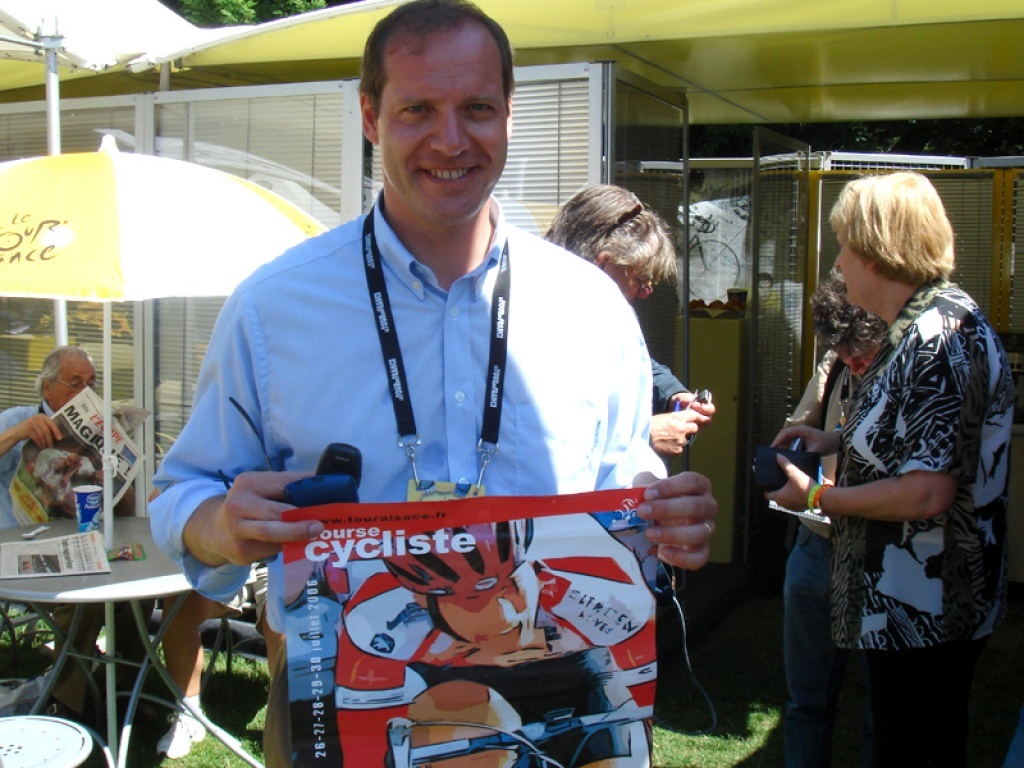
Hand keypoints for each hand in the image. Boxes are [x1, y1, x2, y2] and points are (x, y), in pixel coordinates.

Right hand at [11, 414, 62, 449]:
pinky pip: (37, 438)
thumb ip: (47, 426)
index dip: (56, 431)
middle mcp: (37, 418)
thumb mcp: (39, 425)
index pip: (52, 424)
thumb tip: (59, 435)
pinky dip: (40, 443)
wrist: (16, 432)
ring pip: (42, 435)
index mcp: (42, 416)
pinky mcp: (28, 430)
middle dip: (50, 439)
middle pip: (47, 430)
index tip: (59, 438)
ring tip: (46, 447)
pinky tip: (41, 446)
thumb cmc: (31, 429)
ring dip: (45, 442)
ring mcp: (32, 423)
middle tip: (52, 446)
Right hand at [182, 470, 324, 567]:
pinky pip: (269, 549)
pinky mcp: (240, 551)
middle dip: (301, 517)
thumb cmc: (248, 506)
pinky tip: (291, 544)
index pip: (282, 483)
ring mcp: (237, 529)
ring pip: (271, 532)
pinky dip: (283, 546)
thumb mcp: (261, 489)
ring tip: (315, 532)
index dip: (305, 488)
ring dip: (296, 533)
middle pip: (275, 512)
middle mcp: (238, 504)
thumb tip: (323, 482)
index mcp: (248, 483)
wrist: (214, 530)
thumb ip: (288, 486)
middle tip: (321, 522)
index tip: (328, 493)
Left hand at [635, 471, 716, 569]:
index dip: (670, 487)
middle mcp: (707, 506)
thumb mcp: (647, 486)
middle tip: (643, 512)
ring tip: (649, 533)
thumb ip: (643, 485)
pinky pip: (700, 557)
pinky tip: (662, 552)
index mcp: (698, 486)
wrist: (653, 518)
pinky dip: (682, 557)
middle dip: (667, 509)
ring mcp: (707, 529)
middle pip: (696, 506)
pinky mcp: (702, 550)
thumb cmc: (654, 498)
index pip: (692, 482)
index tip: (648, 493)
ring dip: (673, 534)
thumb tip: (636, 496)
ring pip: (700, 533)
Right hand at [650, 393, 715, 457]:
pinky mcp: (678, 450)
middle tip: (682, 430)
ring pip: (686, 439)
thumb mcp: (663, 417)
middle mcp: (682, 428)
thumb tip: (681, 419)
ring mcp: (681, 440)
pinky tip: (666, 446)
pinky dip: (675, 448)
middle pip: (695, 428)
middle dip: (690, 428)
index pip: (694, 415)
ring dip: (681, 439)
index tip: (695, 419)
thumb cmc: (649, 426)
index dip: (695, 417)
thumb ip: (675, 418)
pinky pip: (680, 448)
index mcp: (678, 418)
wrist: (643, 439)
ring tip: (668, 439)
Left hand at [764, 455, 815, 511]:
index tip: (768, 483)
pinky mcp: (800, 508)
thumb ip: (785, 464)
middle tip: (778, 481)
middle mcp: (783, 504)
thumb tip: (778, 456)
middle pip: (776, 497)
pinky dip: (793, 497)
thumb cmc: (804, 486)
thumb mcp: (794, 473)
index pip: (767, 495)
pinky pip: (793, 502)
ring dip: (786, 494)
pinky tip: (797, 490)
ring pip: (785, 500)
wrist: (820, 498)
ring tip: (788, 484)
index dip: (766, 489)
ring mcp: (792, 507)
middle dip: (777, 490)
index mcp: (779, 497)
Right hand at [771, 425, 838, 454]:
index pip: (784, 433)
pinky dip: (788, 449)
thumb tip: (794, 460)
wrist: (836, 442)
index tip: (772, 448)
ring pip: (787, 440)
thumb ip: (804, 454)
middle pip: (784, 436)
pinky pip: (792, 443)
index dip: (777, 440)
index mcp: (800, 430)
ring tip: (779, 456)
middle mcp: (798, 431)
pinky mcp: (802, 440)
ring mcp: (800, 435)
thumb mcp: (815, 449)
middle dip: (778, 444)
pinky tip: (787, 456)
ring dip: (783, 447)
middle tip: (773, 453)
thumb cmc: (826, 443)